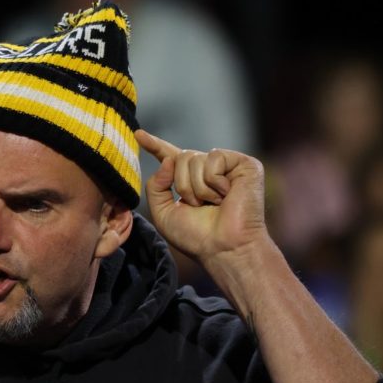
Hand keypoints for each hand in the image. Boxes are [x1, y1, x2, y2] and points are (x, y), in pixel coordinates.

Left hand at [136, 130, 267, 264]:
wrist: (223, 248)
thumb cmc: (196, 237)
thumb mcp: (163, 213)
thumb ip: (155, 186)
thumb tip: (168, 160)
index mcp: (190, 180)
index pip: (170, 157)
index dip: (154, 145)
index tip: (138, 134)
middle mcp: (208, 170)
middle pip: (181, 157)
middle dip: (183, 185)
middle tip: (199, 206)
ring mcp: (227, 166)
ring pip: (195, 158)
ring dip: (198, 188)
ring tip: (214, 204)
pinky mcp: (245, 164)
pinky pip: (214, 159)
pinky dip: (214, 182)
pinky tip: (227, 195)